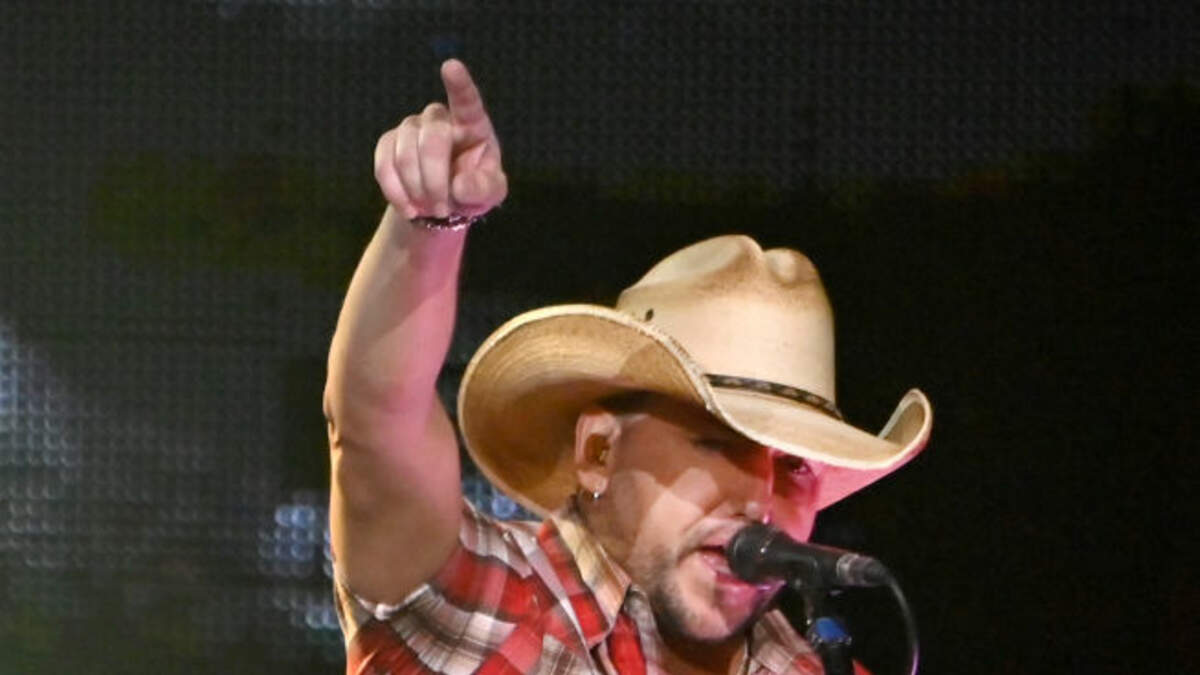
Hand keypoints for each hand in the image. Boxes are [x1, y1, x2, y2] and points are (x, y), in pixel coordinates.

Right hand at [374, 59, 507, 220]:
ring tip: (429, 210)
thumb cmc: (473, 189)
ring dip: (416, 189)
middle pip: (432, 139)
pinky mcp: (388, 144)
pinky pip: (384, 164)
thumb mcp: (491, 193)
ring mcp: (411, 128)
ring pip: (405, 153)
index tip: (451, 67)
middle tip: (441, 209)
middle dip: (435, 179)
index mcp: (471, 123)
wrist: (442, 203)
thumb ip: (484, 188)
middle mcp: (439, 118)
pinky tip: (408, 208)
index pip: (466, 100)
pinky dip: (395, 191)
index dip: (459, 85)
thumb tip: (460, 185)